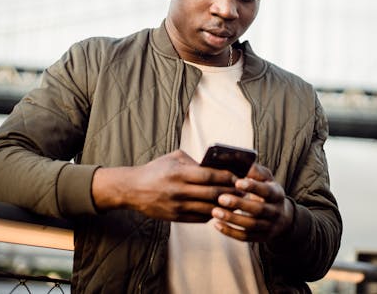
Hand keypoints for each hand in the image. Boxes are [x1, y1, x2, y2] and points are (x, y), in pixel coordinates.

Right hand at [91, 150, 237, 221]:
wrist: (132, 189)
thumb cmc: (156, 170)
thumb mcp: (174, 158)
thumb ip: (195, 162)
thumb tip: (217, 167)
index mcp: (179, 173)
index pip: (210, 176)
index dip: (227, 177)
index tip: (238, 177)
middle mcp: (179, 190)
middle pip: (212, 194)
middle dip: (231, 193)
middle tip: (244, 191)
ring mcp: (177, 206)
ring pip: (208, 209)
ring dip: (224, 207)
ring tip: (236, 203)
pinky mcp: (175, 217)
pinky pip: (199, 218)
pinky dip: (212, 214)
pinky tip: (220, 210)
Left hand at [210, 163, 293, 241]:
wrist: (281, 218)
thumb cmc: (267, 192)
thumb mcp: (266, 179)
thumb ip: (255, 171)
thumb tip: (238, 159)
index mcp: (277, 194)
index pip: (266, 191)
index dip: (253, 187)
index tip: (237, 182)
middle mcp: (275, 211)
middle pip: (258, 210)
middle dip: (239, 204)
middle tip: (221, 198)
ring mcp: (269, 226)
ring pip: (251, 225)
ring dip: (232, 219)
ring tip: (215, 211)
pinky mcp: (260, 238)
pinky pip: (245, 237)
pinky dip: (230, 232)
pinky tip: (217, 224)